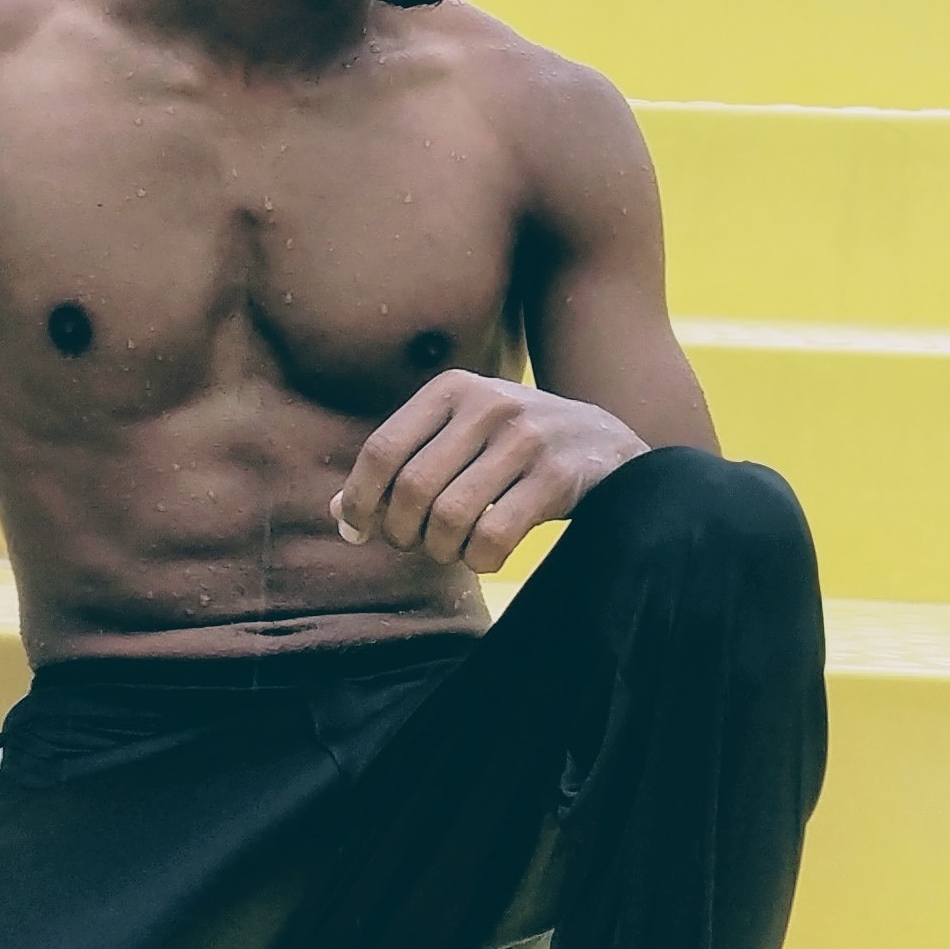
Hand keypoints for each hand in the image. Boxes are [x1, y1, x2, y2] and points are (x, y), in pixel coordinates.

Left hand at [334, 370, 647, 573]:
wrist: (609, 446)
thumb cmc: (516, 448)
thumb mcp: (459, 437)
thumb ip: (402, 466)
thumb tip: (339, 514)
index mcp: (455, 388)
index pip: (382, 448)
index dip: (361, 498)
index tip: (359, 529)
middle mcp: (489, 404)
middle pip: (412, 489)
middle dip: (402, 532)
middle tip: (415, 544)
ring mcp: (527, 438)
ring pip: (450, 517)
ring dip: (440, 549)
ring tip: (451, 548)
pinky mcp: (557, 477)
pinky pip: (493, 537)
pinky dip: (478, 560)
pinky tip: (486, 554)